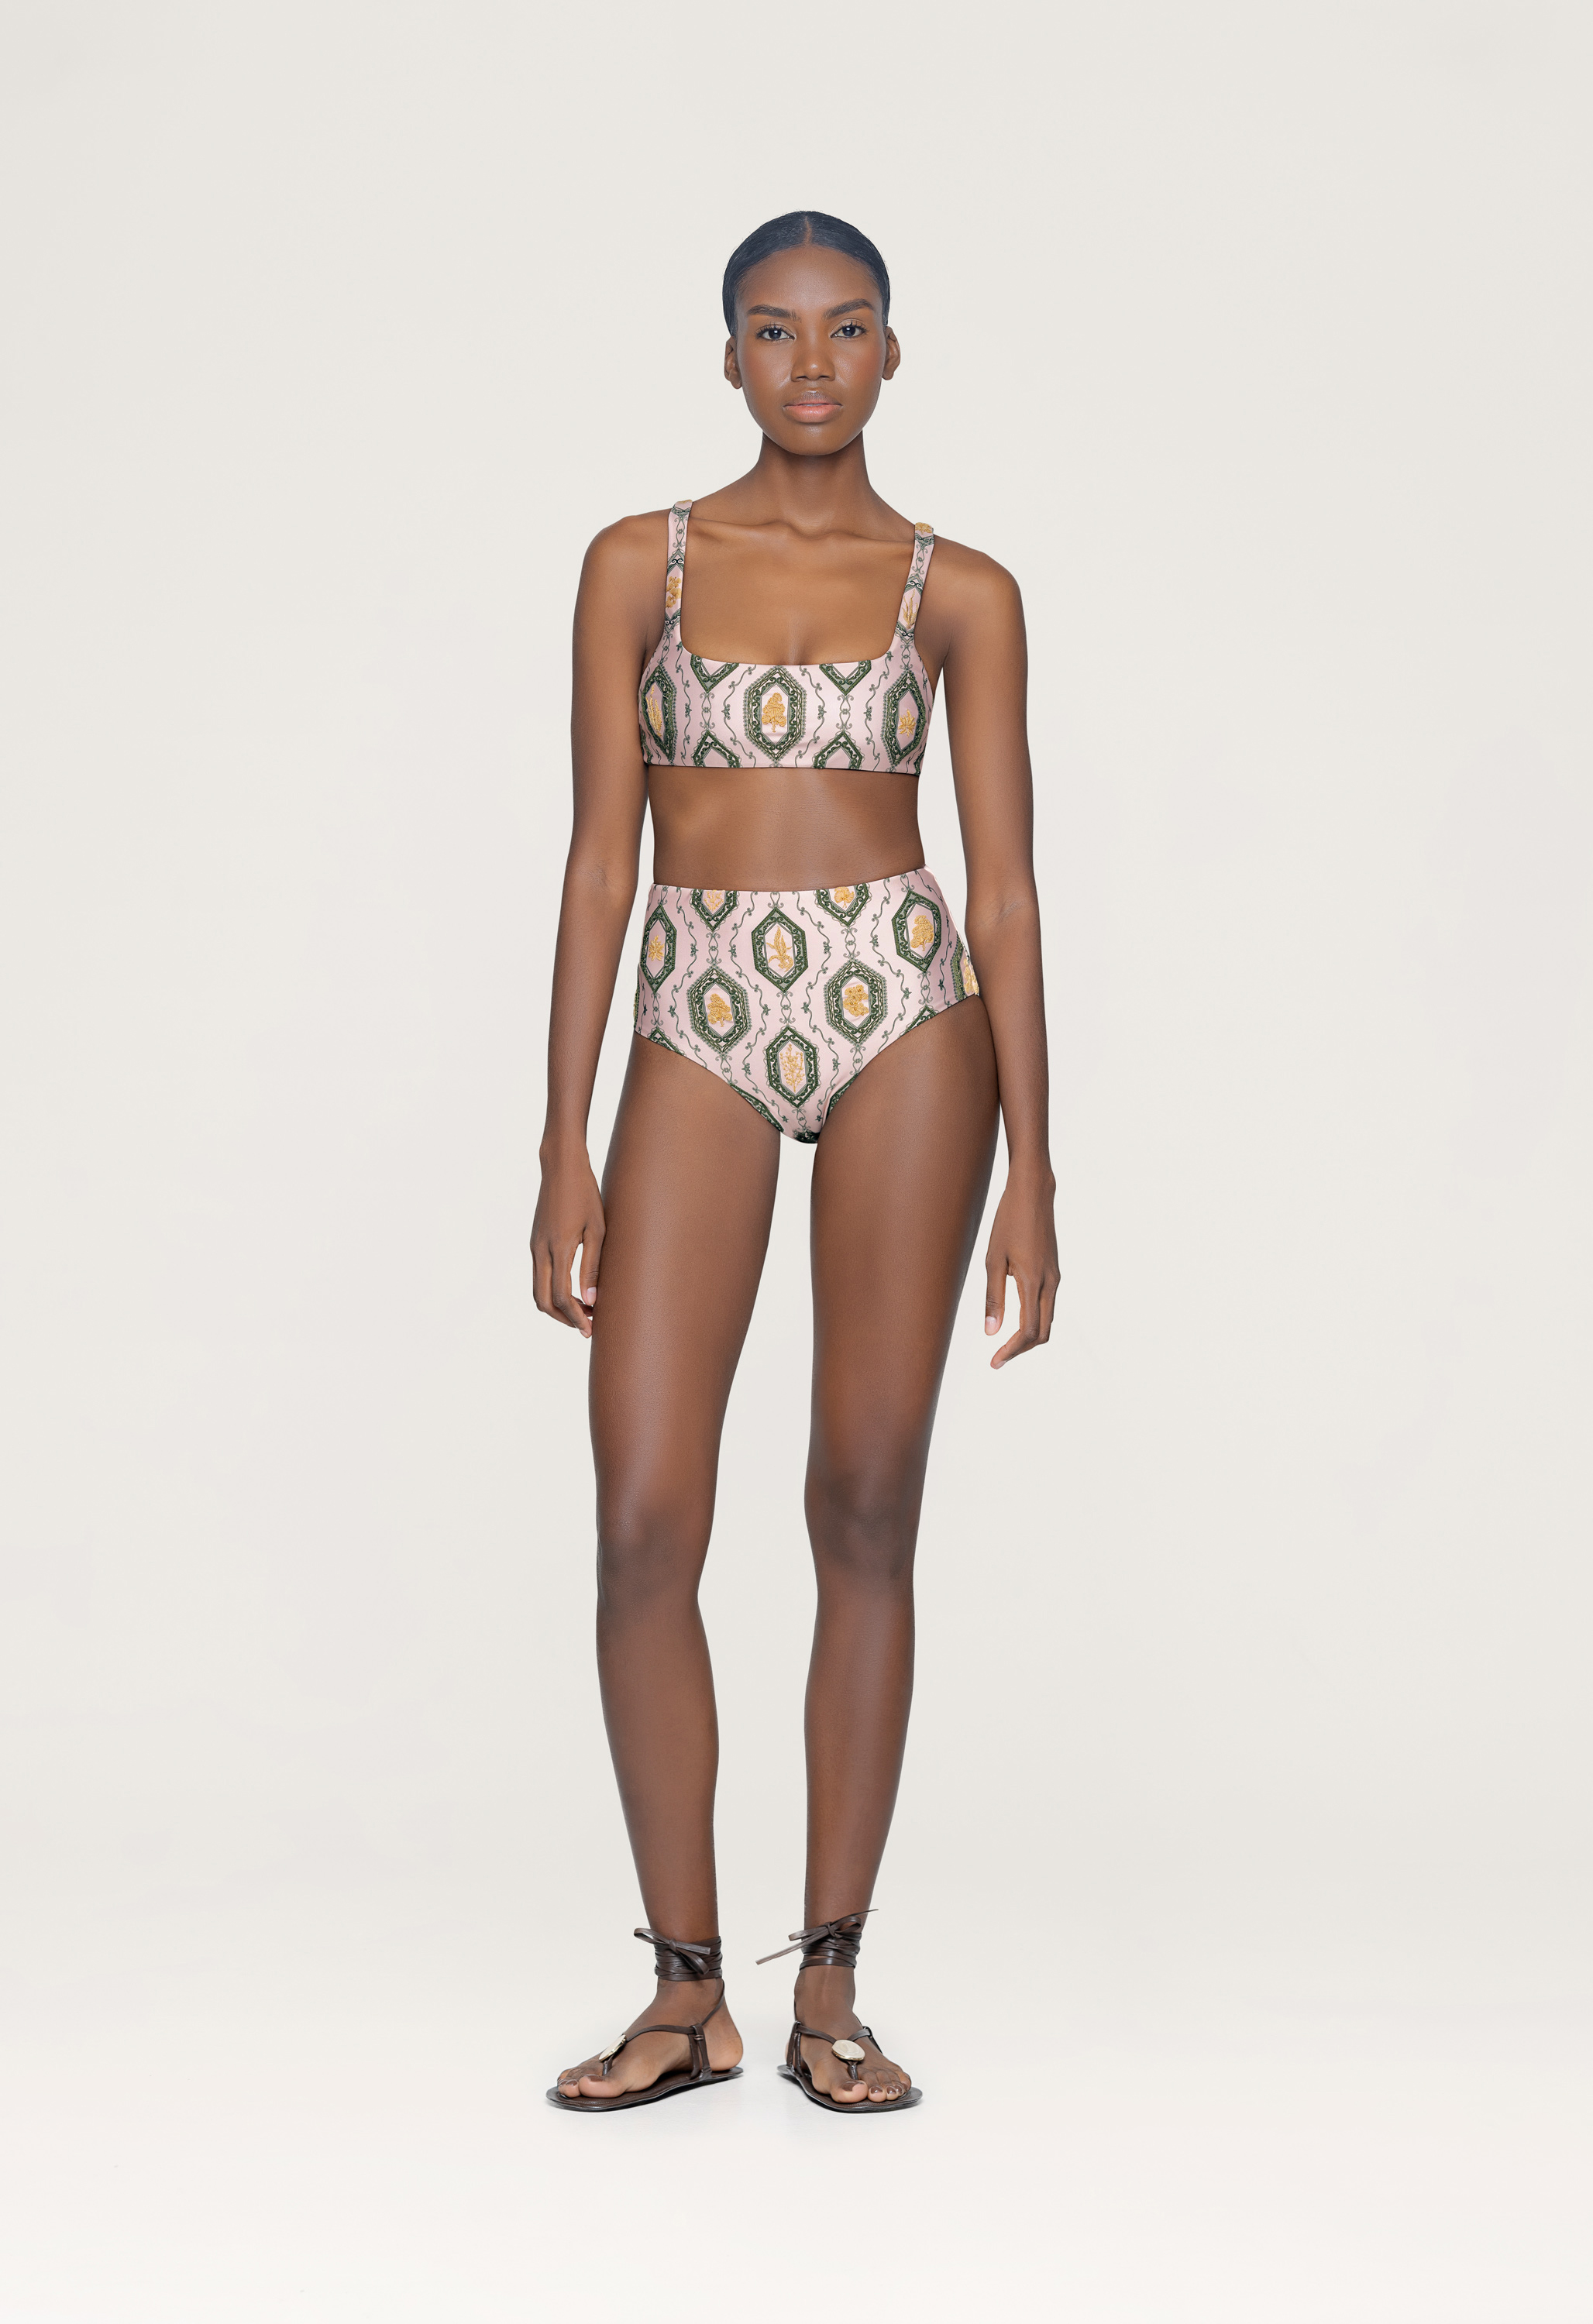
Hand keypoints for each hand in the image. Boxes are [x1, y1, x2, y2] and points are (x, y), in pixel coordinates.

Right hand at [530, 1149, 604, 1337]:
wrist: (560, 1167)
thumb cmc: (586, 1194)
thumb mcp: (598, 1229)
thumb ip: (593, 1265)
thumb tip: (592, 1300)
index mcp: (558, 1247)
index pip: (561, 1296)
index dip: (575, 1317)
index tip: (590, 1329)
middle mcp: (540, 1250)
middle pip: (542, 1301)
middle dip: (563, 1319)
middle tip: (587, 1326)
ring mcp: (534, 1247)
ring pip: (537, 1291)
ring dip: (557, 1307)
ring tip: (583, 1310)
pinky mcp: (534, 1243)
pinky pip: (538, 1277)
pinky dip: (552, 1291)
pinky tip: (573, 1290)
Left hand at [983, 1163, 1058, 1369]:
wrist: (1033, 1193)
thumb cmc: (1008, 1221)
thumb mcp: (993, 1259)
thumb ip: (993, 1297)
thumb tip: (990, 1332)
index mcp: (1033, 1282)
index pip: (1027, 1331)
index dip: (1011, 1351)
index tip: (994, 1362)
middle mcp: (1050, 1284)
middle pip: (1042, 1333)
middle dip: (1021, 1349)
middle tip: (998, 1358)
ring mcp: (1055, 1277)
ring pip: (1047, 1320)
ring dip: (1028, 1336)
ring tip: (1004, 1342)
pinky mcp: (1053, 1271)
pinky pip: (1047, 1305)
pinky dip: (1033, 1319)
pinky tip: (1015, 1317)